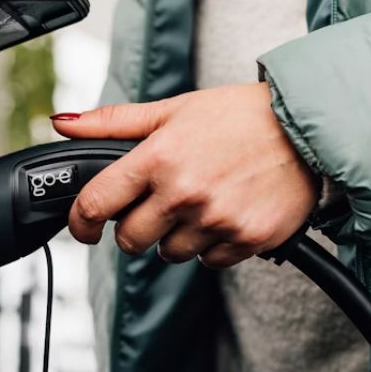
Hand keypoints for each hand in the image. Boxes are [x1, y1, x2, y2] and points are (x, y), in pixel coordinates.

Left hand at [51, 83, 318, 267]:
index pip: (96, 203)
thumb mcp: (173, 108)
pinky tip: (226, 215)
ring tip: (200, 204)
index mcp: (159, 157)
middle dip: (135, 228)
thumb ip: (113, 122)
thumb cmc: (239, 115)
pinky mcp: (246, 239)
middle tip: (156, 207)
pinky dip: (212, 246)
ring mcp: (216, 220)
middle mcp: (184, 192)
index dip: (80, 222)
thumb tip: (61, 124)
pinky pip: (209, 262)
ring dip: (176, 237)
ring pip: (170, 254)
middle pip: (130, 239)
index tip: (83, 228)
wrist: (309, 127)